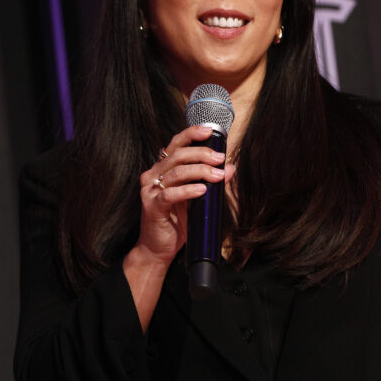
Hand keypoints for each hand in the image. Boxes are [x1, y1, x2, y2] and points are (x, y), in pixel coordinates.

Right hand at [135, 125, 234, 267]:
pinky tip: (202, 190)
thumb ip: (211, 182)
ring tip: (217, 175)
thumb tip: (230, 168)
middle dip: (202, 154)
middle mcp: (153, 175)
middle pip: (177, 155)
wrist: (157, 249)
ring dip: (200, 171)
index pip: (176, 144)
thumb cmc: (176, 222)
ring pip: (176, 172)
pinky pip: (170, 193)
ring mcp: (150, 190)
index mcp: (162, 169)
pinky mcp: (152, 206)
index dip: (191, 134)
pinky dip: (188, 190)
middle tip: (220, 158)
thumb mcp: (197, 199)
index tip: (210, 131)